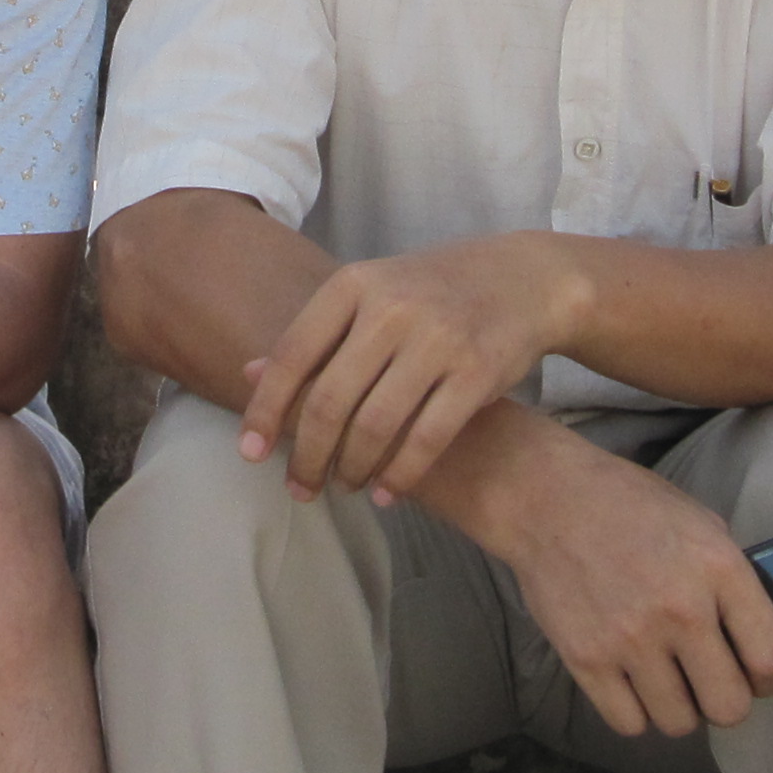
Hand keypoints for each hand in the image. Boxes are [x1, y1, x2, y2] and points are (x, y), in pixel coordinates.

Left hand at [241, 235, 585, 503]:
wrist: (525, 278)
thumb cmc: (432, 293)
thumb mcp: (371, 294)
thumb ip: (316, 335)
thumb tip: (248, 373)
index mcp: (354, 284)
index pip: (293, 356)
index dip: (265, 410)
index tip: (249, 454)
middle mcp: (392, 308)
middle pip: (329, 401)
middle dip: (308, 455)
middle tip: (300, 488)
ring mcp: (438, 338)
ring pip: (375, 426)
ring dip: (353, 469)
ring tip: (346, 487)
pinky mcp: (477, 372)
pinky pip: (426, 439)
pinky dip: (401, 475)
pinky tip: (387, 494)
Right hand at [466, 420, 772, 739]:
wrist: (546, 499)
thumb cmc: (629, 505)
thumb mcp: (700, 523)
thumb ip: (733, 579)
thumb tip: (757, 632)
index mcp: (718, 568)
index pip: (772, 658)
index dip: (772, 679)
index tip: (758, 676)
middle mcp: (680, 609)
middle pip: (729, 707)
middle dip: (725, 700)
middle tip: (710, 680)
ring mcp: (630, 639)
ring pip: (679, 723)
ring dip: (679, 707)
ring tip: (667, 679)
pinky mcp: (586, 659)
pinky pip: (628, 723)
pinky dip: (634, 710)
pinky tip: (631, 681)